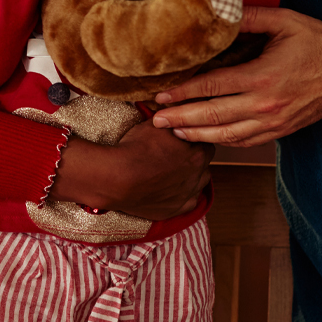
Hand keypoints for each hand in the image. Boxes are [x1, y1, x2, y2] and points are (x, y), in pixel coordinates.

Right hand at [48, 119, 211, 219]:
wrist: (117, 178)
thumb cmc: (134, 149)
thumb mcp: (154, 125)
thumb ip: (172, 120)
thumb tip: (176, 112)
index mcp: (197, 152)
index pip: (204, 141)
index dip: (192, 138)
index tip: (181, 137)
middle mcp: (198, 175)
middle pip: (203, 163)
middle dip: (193, 157)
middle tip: (174, 153)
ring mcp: (188, 194)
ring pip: (197, 183)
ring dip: (189, 176)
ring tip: (170, 171)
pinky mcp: (177, 210)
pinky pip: (187, 202)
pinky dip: (180, 195)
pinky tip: (168, 188)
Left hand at [151, 6, 321, 145]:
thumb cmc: (316, 41)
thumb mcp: (283, 21)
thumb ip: (248, 17)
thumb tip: (218, 13)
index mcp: (261, 77)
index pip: (211, 87)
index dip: (182, 93)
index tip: (160, 96)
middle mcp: (264, 104)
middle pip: (212, 116)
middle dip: (180, 119)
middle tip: (155, 120)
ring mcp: (273, 121)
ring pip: (227, 135)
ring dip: (197, 135)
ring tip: (173, 132)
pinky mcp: (281, 130)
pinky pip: (246, 141)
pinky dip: (223, 141)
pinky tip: (206, 138)